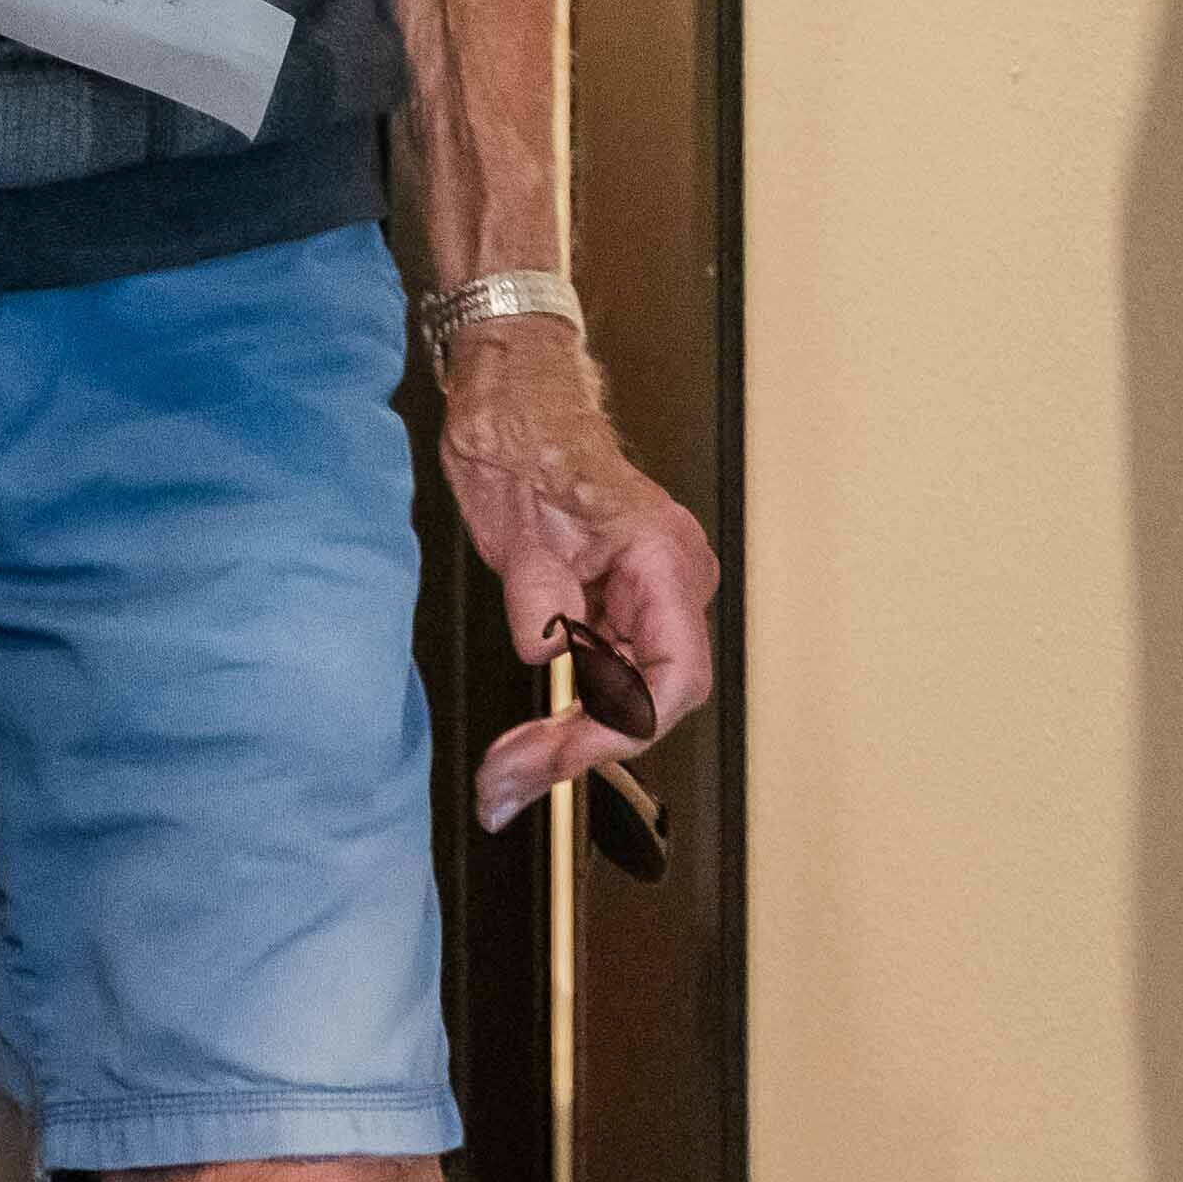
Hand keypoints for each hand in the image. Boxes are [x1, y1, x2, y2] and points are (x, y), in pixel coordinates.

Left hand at [429, 316, 719, 830]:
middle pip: (653, 697)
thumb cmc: (524, 437)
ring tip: (510, 771)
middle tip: (513, 779)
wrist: (512, 402)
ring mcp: (647, 593)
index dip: (622, 730)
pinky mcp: (618, 602)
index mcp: (660, 556)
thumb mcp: (518, 526)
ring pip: (633, 695)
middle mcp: (668, 578)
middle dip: (585, 747)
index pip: (672, 676)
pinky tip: (531, 737)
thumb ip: (539, 596)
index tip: (562, 756)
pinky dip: (574, 711)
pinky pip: (613, 674)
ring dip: (575, 738)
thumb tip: (547, 651)